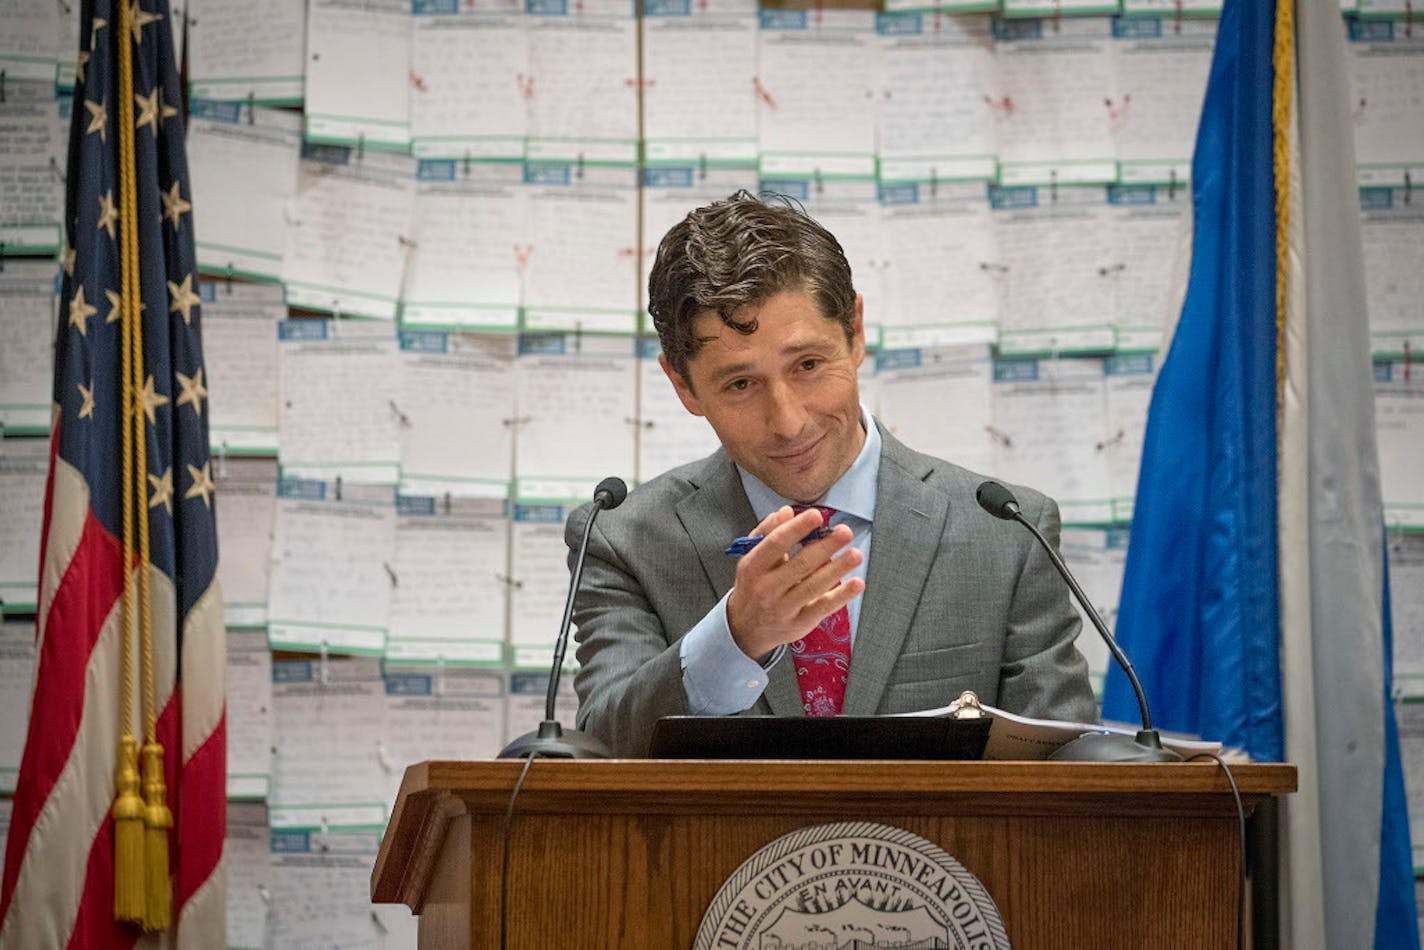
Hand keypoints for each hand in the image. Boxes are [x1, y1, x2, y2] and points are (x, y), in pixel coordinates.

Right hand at [726, 506, 864, 659]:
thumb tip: (786, 512)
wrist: (745, 628)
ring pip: (814, 585)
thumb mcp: (751, 557)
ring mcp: (784, 607)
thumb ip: (768, 532)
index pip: (776, 544)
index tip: (816, 515)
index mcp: (753, 566)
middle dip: (825, 546)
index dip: (797, 528)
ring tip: (855, 554)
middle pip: (800, 564)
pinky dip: (842, 595)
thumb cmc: (753, 586)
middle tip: (844, 532)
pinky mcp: (800, 622)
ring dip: (838, 569)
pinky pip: (823, 607)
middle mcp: (767, 588)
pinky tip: (856, 583)